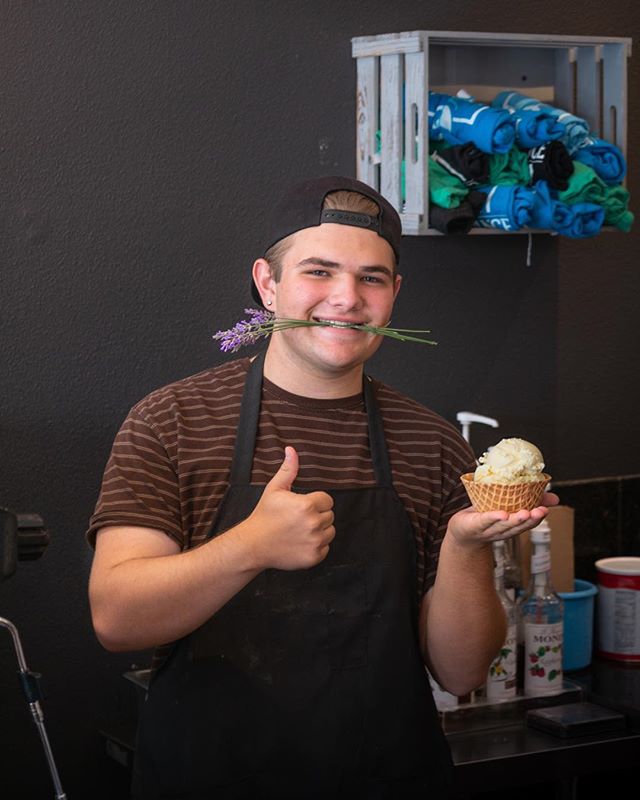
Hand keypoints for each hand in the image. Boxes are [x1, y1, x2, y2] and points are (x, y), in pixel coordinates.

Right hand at [244, 446, 334, 570]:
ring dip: (319, 530)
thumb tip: (291, 450)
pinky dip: (316, 546)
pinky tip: (300, 542)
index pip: (327, 500)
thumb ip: (288, 469)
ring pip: (330, 531)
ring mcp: (315, 541)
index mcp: (307, 505)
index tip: (302, 507)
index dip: (315, 502)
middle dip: (317, 515)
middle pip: (330, 515)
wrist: (253, 545)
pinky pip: (325, 547)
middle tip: (298, 519)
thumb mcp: (275, 489)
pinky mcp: (314, 557)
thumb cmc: (264, 515)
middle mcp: (313, 523)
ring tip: (300, 530)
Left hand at [447, 491, 559, 550]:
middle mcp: (501, 531)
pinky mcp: (474, 525)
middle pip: (517, 526)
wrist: (462, 532)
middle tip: (539, 511)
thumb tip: (555, 498)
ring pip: (503, 526)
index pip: (527, 524)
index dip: (537, 518)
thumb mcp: (508, 507)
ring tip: (524, 513)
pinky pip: (484, 521)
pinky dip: (493, 518)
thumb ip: (530, 501)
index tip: (545, 510)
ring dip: (514, 520)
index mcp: (511, 527)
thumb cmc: (486, 518)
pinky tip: (501, 514)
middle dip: (529, 520)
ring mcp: (488, 530)